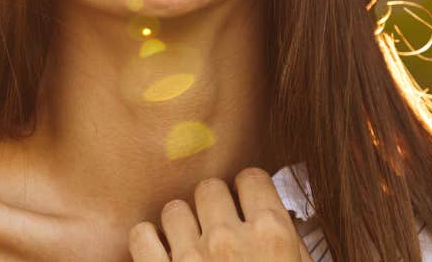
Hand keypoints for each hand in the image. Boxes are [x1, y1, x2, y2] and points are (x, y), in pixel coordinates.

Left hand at [128, 167, 311, 260]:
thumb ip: (289, 240)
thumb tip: (278, 214)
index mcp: (271, 235)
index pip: (251, 177)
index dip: (248, 191)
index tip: (245, 203)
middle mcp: (229, 240)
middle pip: (211, 188)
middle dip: (213, 206)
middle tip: (218, 227)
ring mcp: (191, 259)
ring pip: (175, 208)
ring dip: (182, 223)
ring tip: (191, 243)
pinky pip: (141, 235)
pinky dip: (148, 241)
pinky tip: (161, 253)